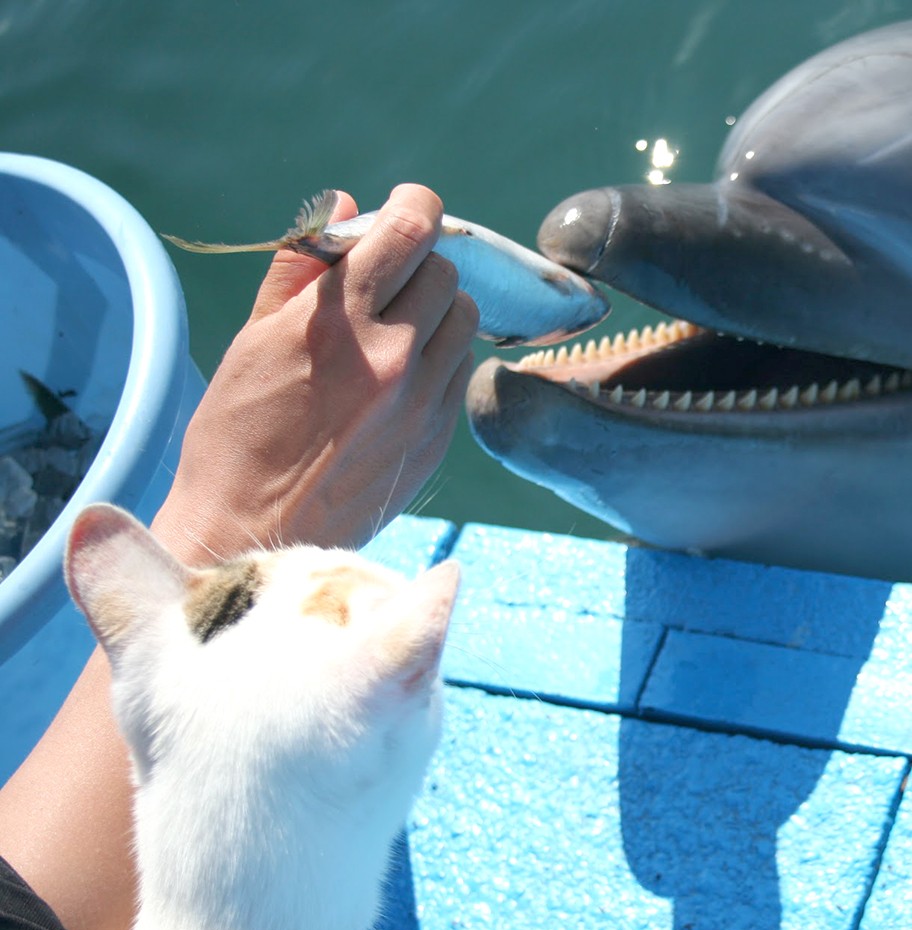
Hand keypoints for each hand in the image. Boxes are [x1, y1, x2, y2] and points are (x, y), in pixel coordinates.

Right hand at [151, 183, 477, 563]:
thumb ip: (303, 267)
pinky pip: (458, 371)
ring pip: (464, 320)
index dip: (414, 207)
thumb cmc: (236, 433)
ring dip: (436, 312)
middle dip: (418, 265)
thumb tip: (345, 204)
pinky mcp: (438, 437)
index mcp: (339, 320)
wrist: (252, 533)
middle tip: (387, 280)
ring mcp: (422, 400)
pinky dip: (438, 359)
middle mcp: (392, 355)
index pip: (411, 230)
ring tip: (394, 330)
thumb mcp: (253, 338)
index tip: (405, 208)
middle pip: (446, 273)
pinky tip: (398, 378)